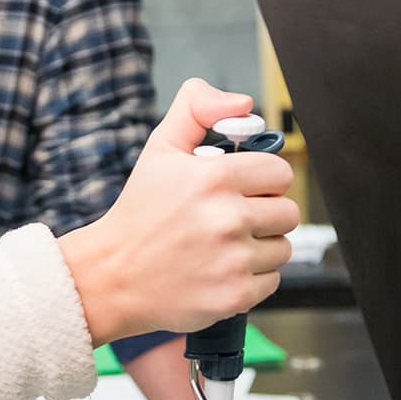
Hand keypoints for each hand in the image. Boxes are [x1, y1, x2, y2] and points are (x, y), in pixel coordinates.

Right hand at [58, 78, 298, 343]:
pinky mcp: (235, 295)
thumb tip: (242, 104)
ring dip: (261, 246)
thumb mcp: (160, 149)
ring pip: (283, 247)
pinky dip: (252, 277)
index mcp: (214, 178)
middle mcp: (228, 218)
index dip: (264, 179)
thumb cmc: (138, 212)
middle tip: (234, 218)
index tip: (245, 188)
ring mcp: (233, 260)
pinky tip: (222, 269)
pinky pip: (272, 279)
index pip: (280, 173)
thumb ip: (197, 110)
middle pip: (289, 212)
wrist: (111, 275)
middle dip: (265, 213)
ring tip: (225, 245)